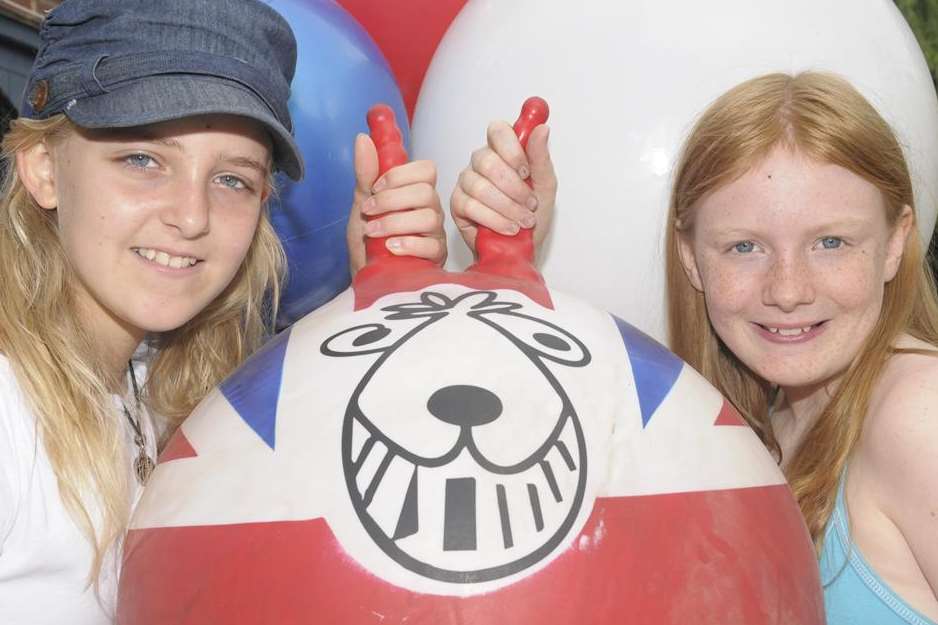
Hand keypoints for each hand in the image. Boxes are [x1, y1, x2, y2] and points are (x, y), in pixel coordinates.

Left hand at [347, 133, 446, 274]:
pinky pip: (431, 245)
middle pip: (425, 191)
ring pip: (428, 216)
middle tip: (369, 211)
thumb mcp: (362, 205)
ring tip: (373, 232)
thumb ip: (365, 174)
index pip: (426, 169)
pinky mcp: (436, 257)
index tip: (375, 187)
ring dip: (394, 222)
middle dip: (391, 199)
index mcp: (415, 194)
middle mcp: (430, 210)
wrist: (366, 278)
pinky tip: (390, 248)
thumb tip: (363, 139)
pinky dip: (407, 244)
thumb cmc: (368, 243)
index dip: (400, 175)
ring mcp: (435, 234)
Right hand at [450, 120, 555, 257]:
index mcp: (502, 151)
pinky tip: (509, 228)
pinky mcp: (457, 204)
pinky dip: (494, 219)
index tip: (526, 171)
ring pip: (480, 186)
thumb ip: (541, 157)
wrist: (522, 249)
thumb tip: (542, 129)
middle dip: (514, 187)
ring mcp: (466, 182)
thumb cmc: (533, 215)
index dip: (512, 150)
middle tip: (530, 204)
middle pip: (487, 160)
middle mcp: (480, 162)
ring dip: (507, 207)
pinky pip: (471, 206)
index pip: (498, 130)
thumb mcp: (545, 185)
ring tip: (523, 221)